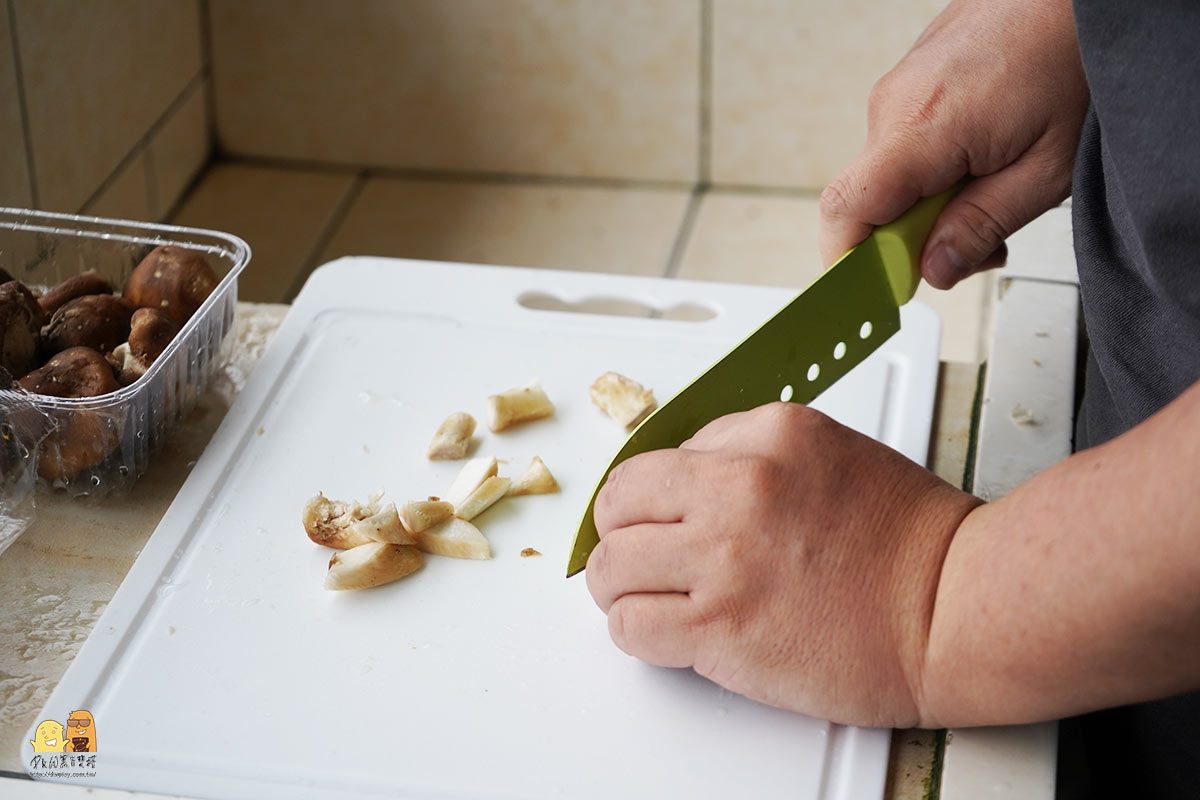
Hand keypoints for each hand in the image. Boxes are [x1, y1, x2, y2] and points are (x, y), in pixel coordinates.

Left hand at [586, 403, 980, 727]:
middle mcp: (738, 487)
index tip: (652, 520)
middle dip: (621, 535)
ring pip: (611, 567)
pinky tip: (668, 632)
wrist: (955, 609)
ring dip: (621, 588)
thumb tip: (682, 477)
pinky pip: (629, 624)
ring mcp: (725, 558)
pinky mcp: (721, 626)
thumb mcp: (828, 453)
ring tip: (653, 599)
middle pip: (618, 505)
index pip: (656, 458)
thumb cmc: (907, 541)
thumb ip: (750, 452)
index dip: (647, 498)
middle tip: (640, 558)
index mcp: (767, 435)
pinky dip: (636, 631)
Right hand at [819, 0, 1088, 287]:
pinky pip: (904, 146)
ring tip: (993, 195)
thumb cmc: (1074, 55)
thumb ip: (981, 227)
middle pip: (869, 204)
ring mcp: (899, 87)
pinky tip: (984, 163)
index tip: (875, 295)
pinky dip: (934, 171)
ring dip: (929, 206)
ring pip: (889, 178)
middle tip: (973, 249)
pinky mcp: (912, 80)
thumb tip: (935, 268)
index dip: (850, 264)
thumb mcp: (1045, 169)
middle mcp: (894, 103)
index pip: (846, 213)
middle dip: (911, 242)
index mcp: (920, 128)